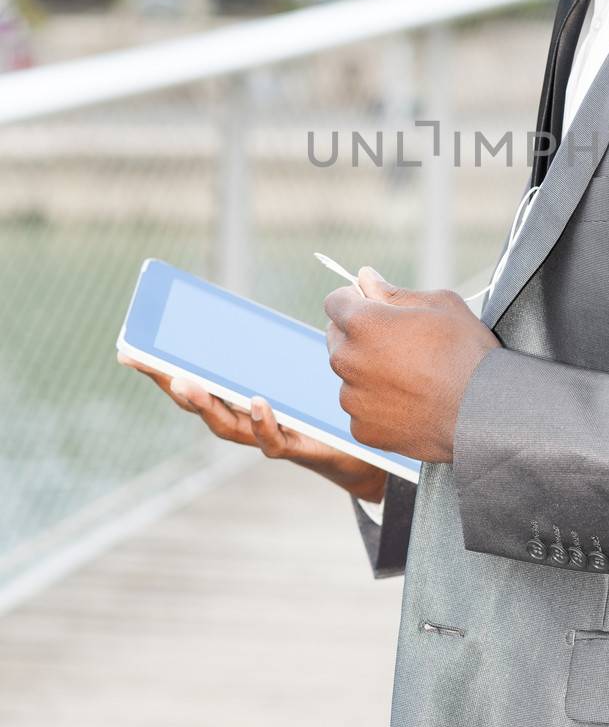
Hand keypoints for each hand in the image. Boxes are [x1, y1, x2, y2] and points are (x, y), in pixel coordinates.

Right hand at [115, 354, 387, 501]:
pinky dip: (262, 421)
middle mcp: (244, 417)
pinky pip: (272, 439)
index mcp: (240, 392)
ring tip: (187, 382)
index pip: (195, 377)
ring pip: (224, 423)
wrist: (362, 447)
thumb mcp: (308, 360)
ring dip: (203, 404)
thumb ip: (309, 328)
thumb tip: (347, 278)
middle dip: (169, 381)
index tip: (128, 350)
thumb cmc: (328, 399)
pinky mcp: (295, 446)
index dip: (161, 367)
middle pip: (198, 401)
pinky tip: (257, 401)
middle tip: (145, 361)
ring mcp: (264, 434)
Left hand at [324, 267, 500, 463]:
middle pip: (338, 339)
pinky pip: (361, 409)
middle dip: (359, 336)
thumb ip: (394, 292)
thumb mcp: (440, 305)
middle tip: (398, 343)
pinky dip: (378, 405)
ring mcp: (353, 399)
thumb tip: (366, 278)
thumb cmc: (466, 353)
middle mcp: (348, 361)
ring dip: (368, 372)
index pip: (335, 301)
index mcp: (363, 324)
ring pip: (350, 376)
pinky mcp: (362, 429)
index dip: (354, 299)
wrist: (484, 413)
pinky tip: (409, 402)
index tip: (372, 305)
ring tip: (410, 377)